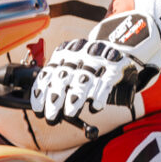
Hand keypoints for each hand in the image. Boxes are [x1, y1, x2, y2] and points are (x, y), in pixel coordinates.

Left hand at [31, 13, 160, 123]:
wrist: (122, 44)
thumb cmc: (92, 65)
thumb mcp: (74, 67)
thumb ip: (61, 83)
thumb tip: (46, 107)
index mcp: (65, 53)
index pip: (49, 74)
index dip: (42, 93)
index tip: (38, 110)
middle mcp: (79, 53)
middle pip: (63, 78)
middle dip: (55, 99)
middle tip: (51, 117)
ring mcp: (97, 58)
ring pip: (83, 81)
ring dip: (75, 99)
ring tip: (70, 113)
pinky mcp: (115, 65)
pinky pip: (106, 81)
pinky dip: (100, 95)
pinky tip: (95, 107)